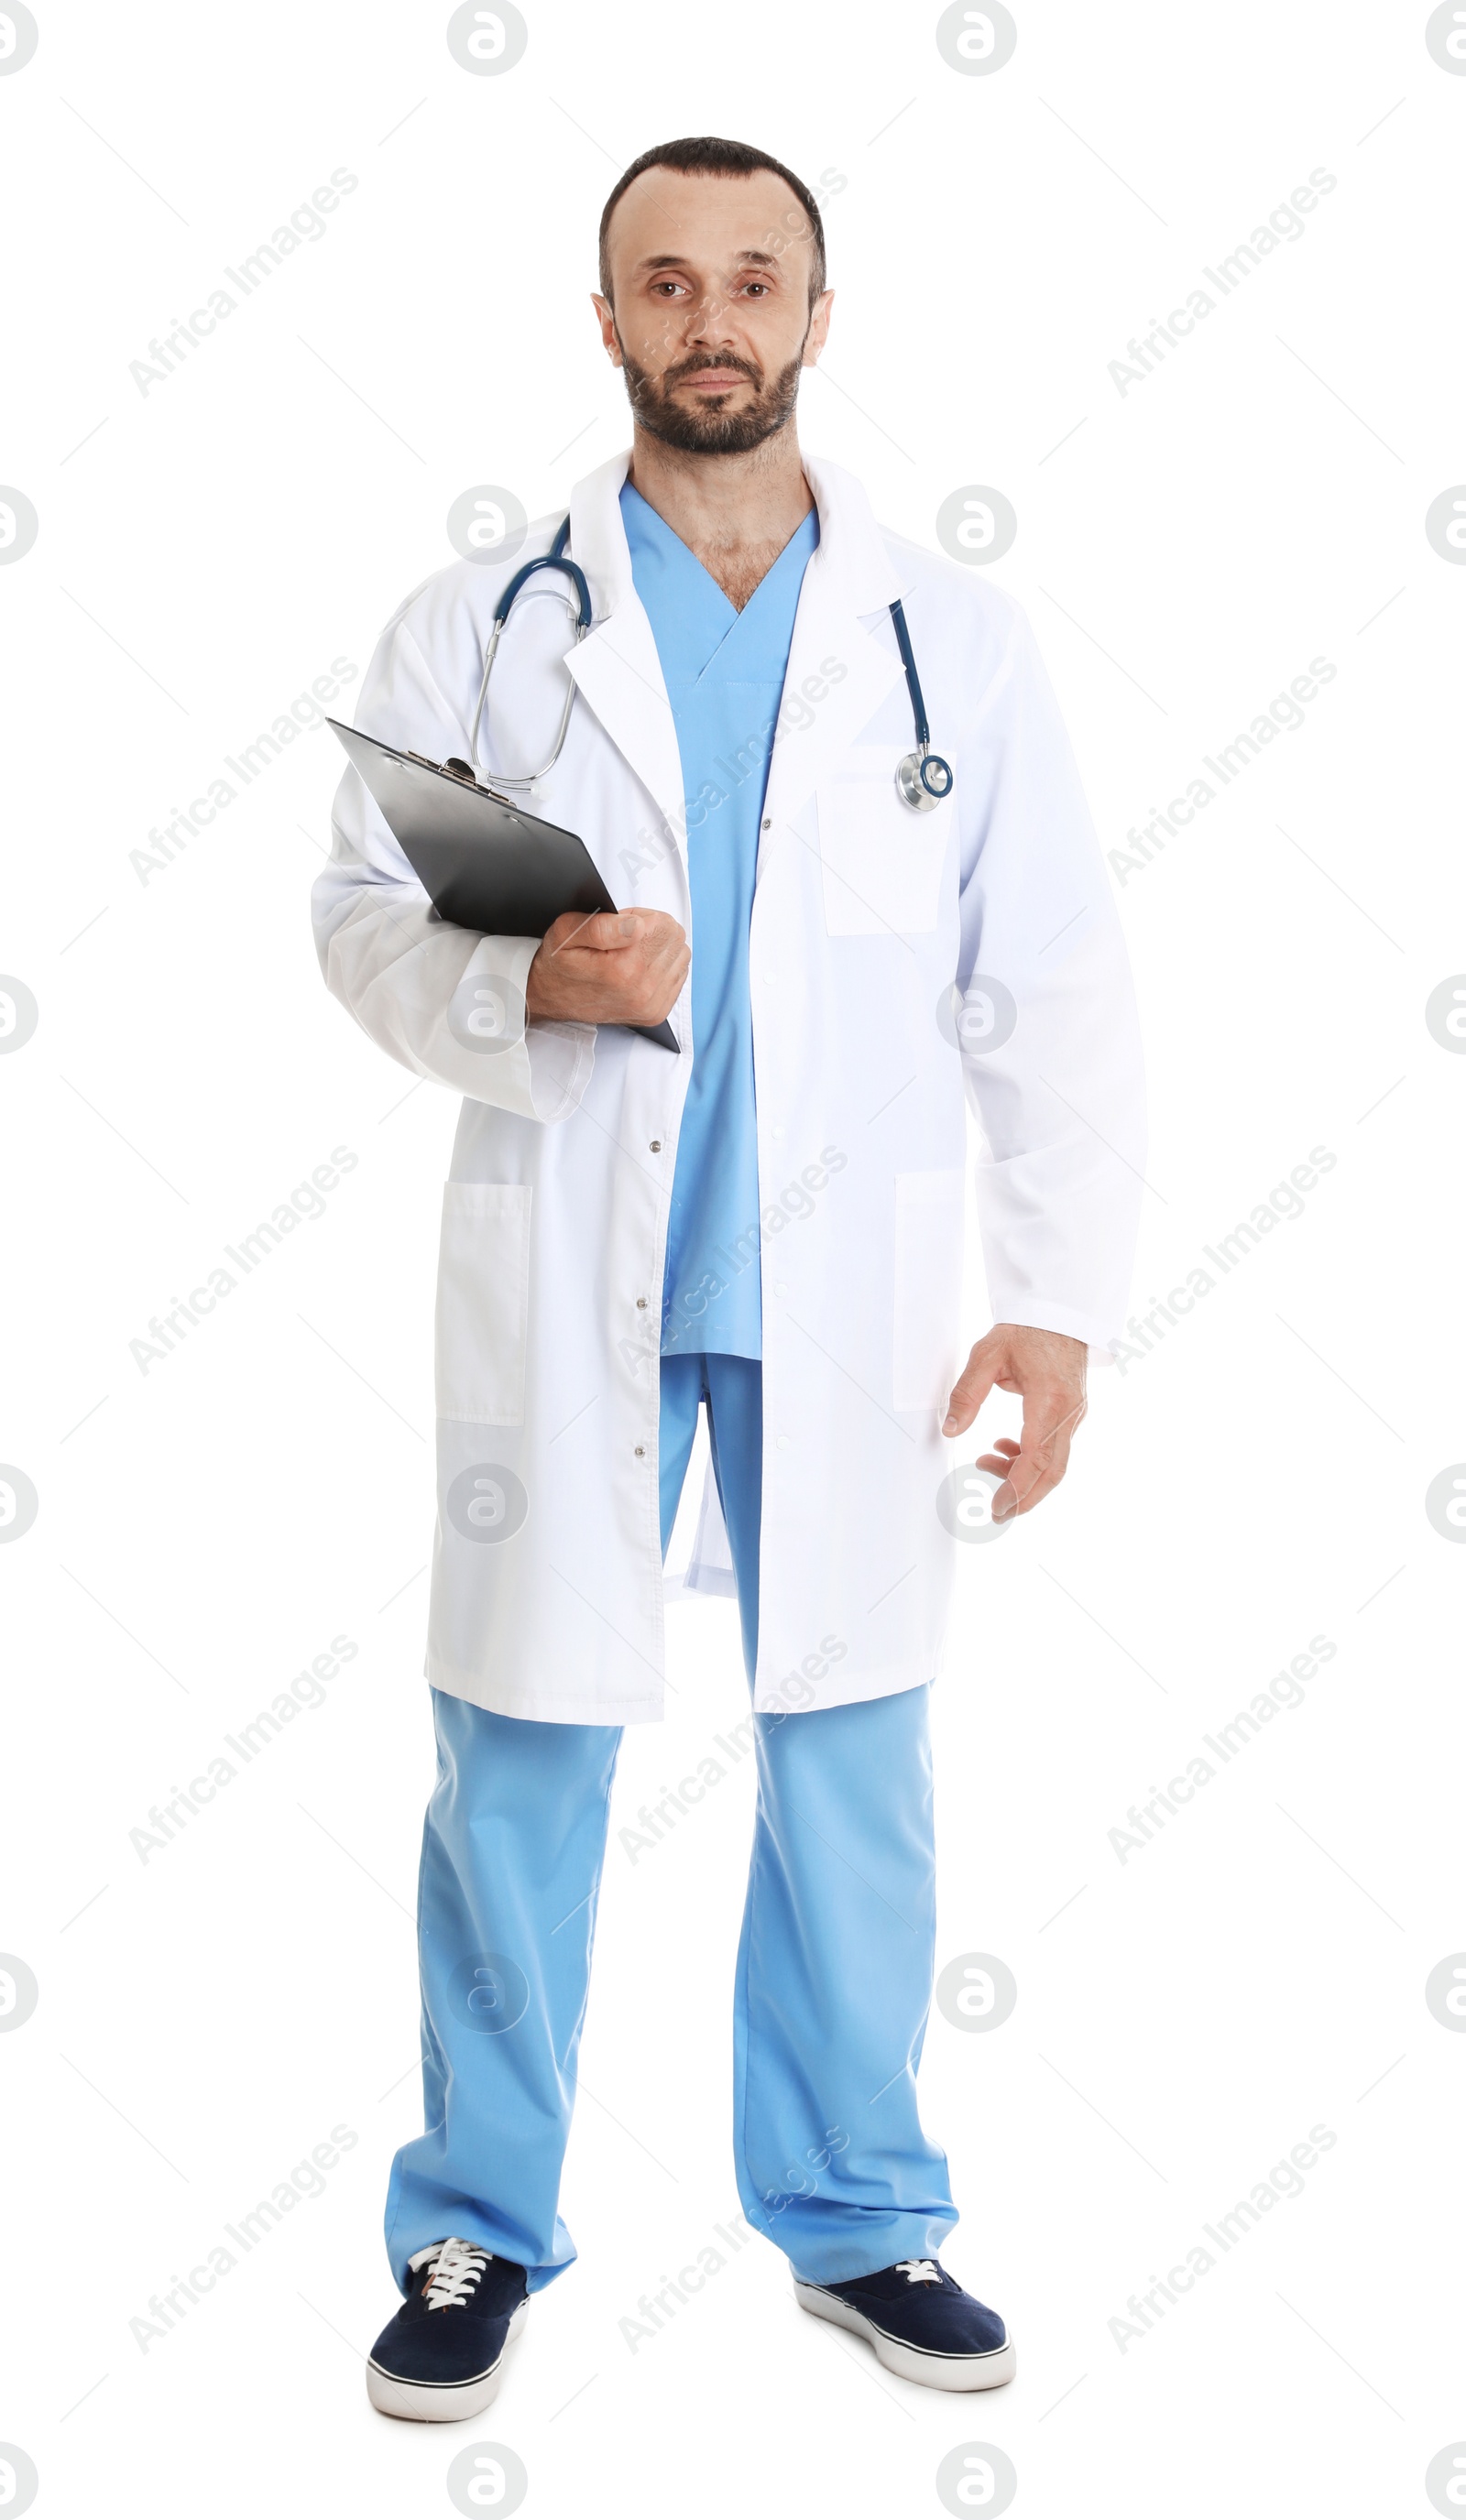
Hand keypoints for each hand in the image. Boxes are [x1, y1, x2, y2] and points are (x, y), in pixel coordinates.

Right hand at [525, 909, 688, 1026]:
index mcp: (624, 970)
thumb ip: (602, 926)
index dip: (641, 916)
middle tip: (624, 939)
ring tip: (629, 953)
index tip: (620, 926)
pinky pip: (679, 975)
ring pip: (681, 955)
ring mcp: (651, 1005)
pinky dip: (662, 966)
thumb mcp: (567, 931)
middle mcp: (642, 991)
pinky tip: (638, 968)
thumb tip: (638, 925)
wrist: (550, 998)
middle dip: (653, 930)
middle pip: (675, 938)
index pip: (664, 925)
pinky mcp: (656, 1012)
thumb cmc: (559, 962)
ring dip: (658, 948)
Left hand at [942, 1324, 1087, 1521]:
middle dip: (1025, 1498)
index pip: (1037, 1457)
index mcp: (1050, 1400)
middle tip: (996, 1513)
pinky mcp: (1072, 1414)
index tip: (999, 1509)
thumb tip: (950, 1430)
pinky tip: (1003, 1447)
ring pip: (1054, 1462)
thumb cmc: (1025, 1331)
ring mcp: (1074, 1415)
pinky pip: (1055, 1448)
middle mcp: (1069, 1412)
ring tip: (985, 1461)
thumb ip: (967, 1394)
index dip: (1018, 1489)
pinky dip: (1030, 1457)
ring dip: (1022, 1474)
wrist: (1059, 1314)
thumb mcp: (986, 1355)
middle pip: (1053, 1472)